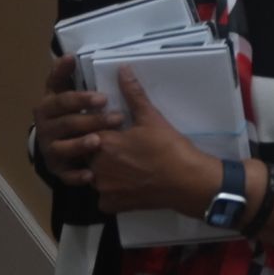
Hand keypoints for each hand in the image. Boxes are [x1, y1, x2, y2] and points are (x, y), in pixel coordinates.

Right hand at [31, 54, 120, 188]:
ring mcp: (49, 149)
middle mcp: (44, 127)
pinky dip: (77, 175)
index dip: (81, 98)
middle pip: (68, 123)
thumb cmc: (64, 111)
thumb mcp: (62, 91)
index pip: (62, 100)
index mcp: (47, 106)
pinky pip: (66, 174)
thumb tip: (69, 54)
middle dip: (92, 120)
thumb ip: (65, 74)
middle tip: (117, 118)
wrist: (51, 141)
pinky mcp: (56, 169)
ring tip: (98, 142)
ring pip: (64, 148)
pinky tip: (91, 174)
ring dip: (80, 145)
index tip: (102, 97)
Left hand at [88, 68, 218, 215]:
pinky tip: (126, 185)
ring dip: (102, 172)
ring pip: (93, 176)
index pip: (87, 132)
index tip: (112, 130)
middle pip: (87, 155)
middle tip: (120, 149)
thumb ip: (133, 94)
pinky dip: (111, 193)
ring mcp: (103, 188)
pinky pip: (103, 198)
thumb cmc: (168, 147)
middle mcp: (96, 166)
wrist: (186, 181)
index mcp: (103, 142)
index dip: (99, 130)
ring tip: (123, 166)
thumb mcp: (151, 118)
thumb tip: (123, 69)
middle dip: (99, 151)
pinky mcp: (112, 205)